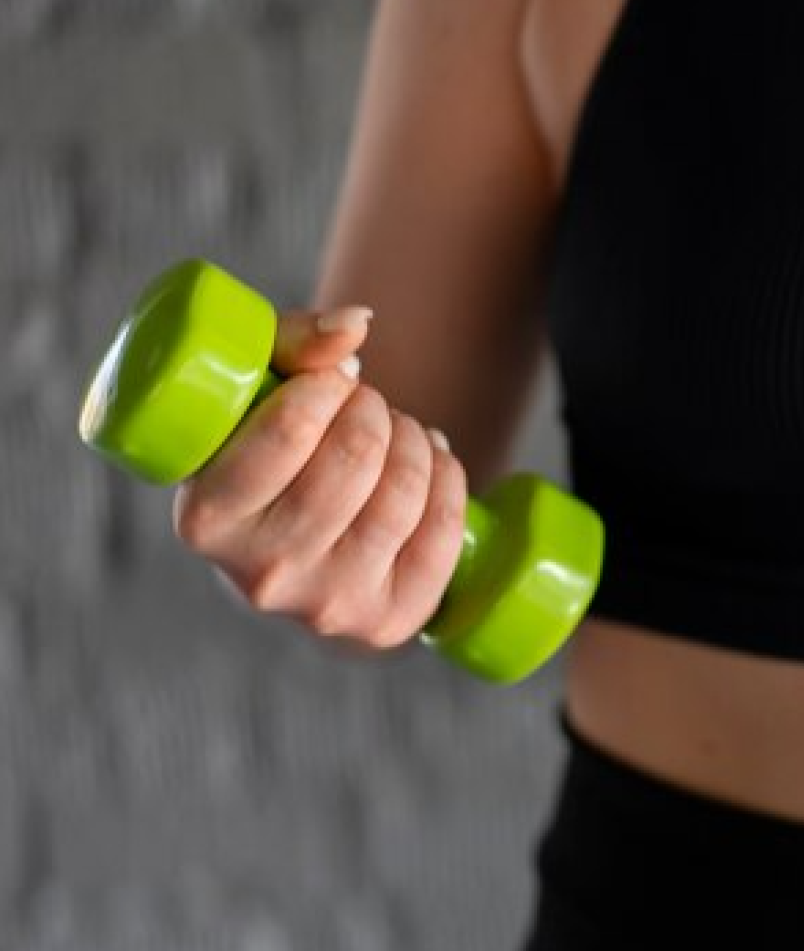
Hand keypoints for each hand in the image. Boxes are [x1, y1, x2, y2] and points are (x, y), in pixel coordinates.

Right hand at [171, 306, 467, 651]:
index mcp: (206, 520)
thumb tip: (356, 328)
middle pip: (354, 459)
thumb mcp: (258, 391)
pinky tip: (435, 462)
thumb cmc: (272, 452)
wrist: (301, 550)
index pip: (287, 433)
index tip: (334, 382)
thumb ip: (293, 342)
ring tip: (402, 430)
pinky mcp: (388, 622)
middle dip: (376, 412)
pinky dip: (451, 481)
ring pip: (402, 494)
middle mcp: (262, 575)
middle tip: (371, 405)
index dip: (328, 389)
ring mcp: (328, 605)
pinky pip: (444, 536)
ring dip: (415, 441)